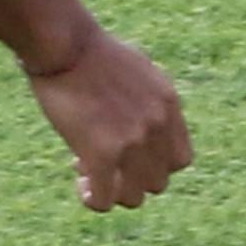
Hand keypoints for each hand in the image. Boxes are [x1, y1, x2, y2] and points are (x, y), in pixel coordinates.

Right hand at [24, 26, 194, 211]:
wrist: (66, 45)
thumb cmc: (90, 51)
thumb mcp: (137, 70)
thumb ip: (146, 99)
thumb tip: (136, 117)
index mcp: (169, 105)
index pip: (180, 160)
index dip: (154, 164)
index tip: (128, 155)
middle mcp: (158, 126)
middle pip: (158, 182)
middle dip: (131, 179)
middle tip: (104, 163)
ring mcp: (133, 142)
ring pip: (134, 197)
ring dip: (112, 192)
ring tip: (88, 173)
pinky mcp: (102, 153)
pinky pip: (104, 199)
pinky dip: (94, 200)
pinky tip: (82, 188)